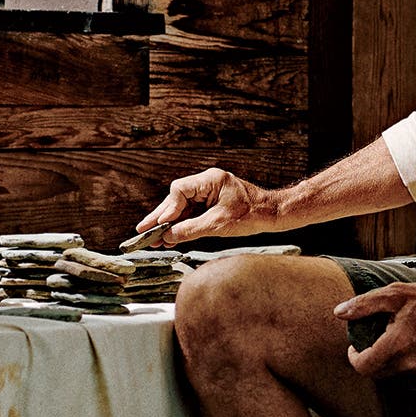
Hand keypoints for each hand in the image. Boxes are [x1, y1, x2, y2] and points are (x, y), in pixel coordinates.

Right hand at [136, 167, 284, 244]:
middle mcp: (207, 183)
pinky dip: (181, 225)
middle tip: (142, 230)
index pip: (180, 190)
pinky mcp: (211, 203)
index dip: (168, 209)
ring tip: (152, 237)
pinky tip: (169, 237)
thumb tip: (168, 236)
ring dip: (169, 223)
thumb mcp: (219, 225)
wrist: (272, 215)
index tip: (161, 225)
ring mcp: (208, 193)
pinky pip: (191, 213)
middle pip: (176, 198)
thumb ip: (191, 230)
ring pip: (182, 207)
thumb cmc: (251, 215)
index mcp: (210, 180)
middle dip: (161, 217)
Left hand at [335, 277, 415, 377]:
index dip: (354, 357)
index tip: (355, 345)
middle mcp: (410, 363)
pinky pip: (409, 370)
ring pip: (392, 373)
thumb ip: (364, 305)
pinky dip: (402, 359)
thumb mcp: (394, 294)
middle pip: (376, 373)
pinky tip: (409, 339)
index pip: (363, 367)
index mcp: (397, 346)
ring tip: (392, 335)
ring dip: (385, 359)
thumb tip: (339, 312)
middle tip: (371, 338)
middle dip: (368, 358)